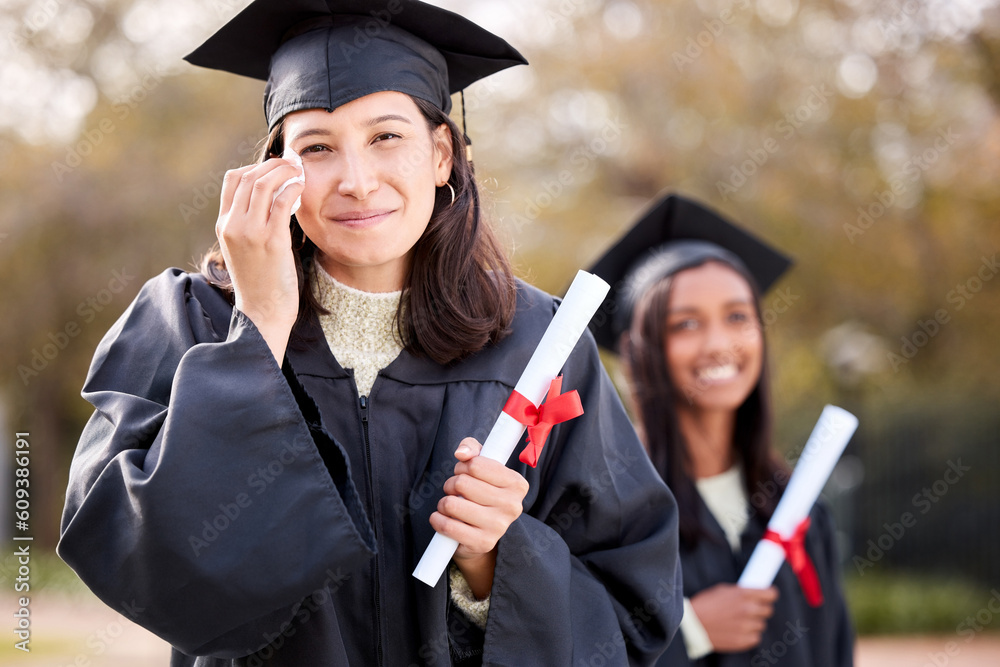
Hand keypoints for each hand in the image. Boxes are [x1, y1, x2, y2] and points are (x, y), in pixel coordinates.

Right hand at [216, 158, 303, 361]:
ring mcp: (250, 232)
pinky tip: (302, 187)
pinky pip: (281, 202)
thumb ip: (249, 223)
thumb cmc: (260, 281)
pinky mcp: (271, 241)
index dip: (255, 167)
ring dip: (284, 172)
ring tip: (299, 171)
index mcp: (224, 225)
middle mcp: (232, 225)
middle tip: (293, 163)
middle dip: (273, 165)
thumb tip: (271, 197)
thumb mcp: (244, 248)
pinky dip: (293, 188)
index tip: (275, 167)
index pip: (232, 181)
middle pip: (248, 177)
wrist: (262, 311)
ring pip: (263, 184)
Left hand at [430, 437, 528, 598]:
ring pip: (451, 504)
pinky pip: (447, 526)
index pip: (476, 465)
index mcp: (517, 484)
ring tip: (452, 506)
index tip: (466, 473)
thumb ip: (471, 448)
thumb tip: (462, 453)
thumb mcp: (481, 465)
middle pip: (462, 483)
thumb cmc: (481, 492)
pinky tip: (443, 518)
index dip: (463, 467)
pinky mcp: (482, 543)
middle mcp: (512, 506)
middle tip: (456, 491)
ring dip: (444, 503)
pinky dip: (437, 519)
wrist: (483, 534)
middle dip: (452, 484)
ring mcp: (498, 526)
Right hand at [690, 583, 777, 651]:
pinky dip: (749, 635)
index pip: (771, 594)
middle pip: (768, 610)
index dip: (769, 594)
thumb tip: (753, 594)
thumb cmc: (705, 605)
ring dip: (753, 622)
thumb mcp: (722, 590)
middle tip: (751, 609)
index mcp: (743, 594)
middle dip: (761, 609)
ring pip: (761, 624)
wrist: (692, 625)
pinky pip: (756, 637)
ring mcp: (746, 626)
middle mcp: (747, 610)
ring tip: (739, 621)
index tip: (768, 596)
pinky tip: (738, 630)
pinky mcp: (743, 640)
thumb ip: (741, 592)